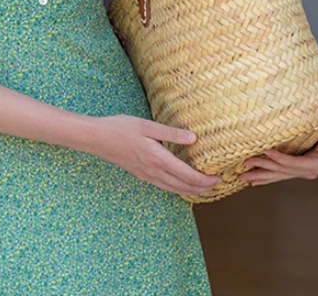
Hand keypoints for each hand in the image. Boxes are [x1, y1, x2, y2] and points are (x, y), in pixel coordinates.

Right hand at [90, 115, 222, 196]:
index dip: (206, 180)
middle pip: (184, 187)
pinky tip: (181, 185)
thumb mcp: (147, 126)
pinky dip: (178, 189)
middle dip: (203, 188)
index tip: (219, 177)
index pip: (188, 176)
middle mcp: (154, 172)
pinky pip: (165, 187)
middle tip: (218, 184)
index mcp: (159, 159)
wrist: (98, 138)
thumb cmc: (121, 128)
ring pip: (175, 190)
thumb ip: (171, 133)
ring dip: (192, 191)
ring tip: (205, 188)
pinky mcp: (141, 175)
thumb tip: (193, 138)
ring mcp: (147, 176)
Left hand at [238, 111, 317, 186]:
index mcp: (317, 164)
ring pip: (279, 175)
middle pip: (282, 171)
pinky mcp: (298, 169)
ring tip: (244, 178)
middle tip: (244, 168)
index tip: (265, 152)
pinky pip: (281, 174)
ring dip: (261, 176)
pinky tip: (256, 181)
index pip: (294, 163)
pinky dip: (268, 177)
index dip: (279, 158)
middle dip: (262, 169)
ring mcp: (303, 172)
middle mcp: (310, 171)